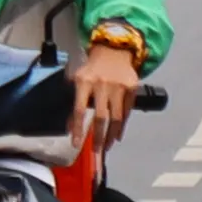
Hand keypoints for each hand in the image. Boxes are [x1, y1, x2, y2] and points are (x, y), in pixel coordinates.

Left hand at [69, 37, 145, 161]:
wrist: (113, 50)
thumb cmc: (91, 70)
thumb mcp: (77, 80)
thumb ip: (73, 102)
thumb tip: (69, 128)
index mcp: (84, 82)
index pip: (79, 109)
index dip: (78, 128)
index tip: (76, 144)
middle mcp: (102, 84)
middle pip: (100, 117)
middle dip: (98, 137)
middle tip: (96, 151)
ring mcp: (118, 86)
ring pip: (116, 117)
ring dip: (111, 135)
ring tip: (107, 147)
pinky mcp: (132, 88)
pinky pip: (127, 112)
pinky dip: (122, 126)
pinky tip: (118, 135)